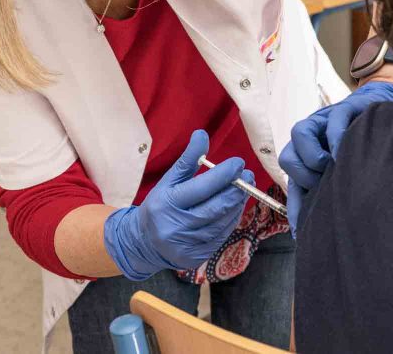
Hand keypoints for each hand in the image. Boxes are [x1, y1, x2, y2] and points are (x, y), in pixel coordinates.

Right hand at [104, 129, 250, 279]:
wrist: (144, 243)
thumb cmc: (160, 206)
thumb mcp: (168, 181)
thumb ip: (187, 159)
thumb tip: (202, 134)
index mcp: (167, 204)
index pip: (201, 188)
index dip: (223, 175)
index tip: (238, 163)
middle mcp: (176, 227)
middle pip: (215, 207)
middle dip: (236, 190)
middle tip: (248, 176)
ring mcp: (187, 245)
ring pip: (222, 223)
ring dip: (236, 204)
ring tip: (244, 189)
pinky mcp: (196, 257)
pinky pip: (221, 236)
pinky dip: (230, 220)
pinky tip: (234, 208)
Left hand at [279, 81, 392, 235]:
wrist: (386, 118)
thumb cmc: (367, 152)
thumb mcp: (349, 176)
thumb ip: (337, 196)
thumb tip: (332, 231)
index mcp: (311, 162)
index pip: (293, 185)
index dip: (295, 208)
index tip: (303, 231)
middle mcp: (312, 142)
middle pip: (287, 156)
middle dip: (301, 175)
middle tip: (320, 184)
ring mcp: (325, 123)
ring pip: (300, 132)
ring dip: (311, 153)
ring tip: (329, 164)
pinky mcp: (345, 109)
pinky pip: (333, 119)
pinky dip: (336, 135)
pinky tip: (345, 148)